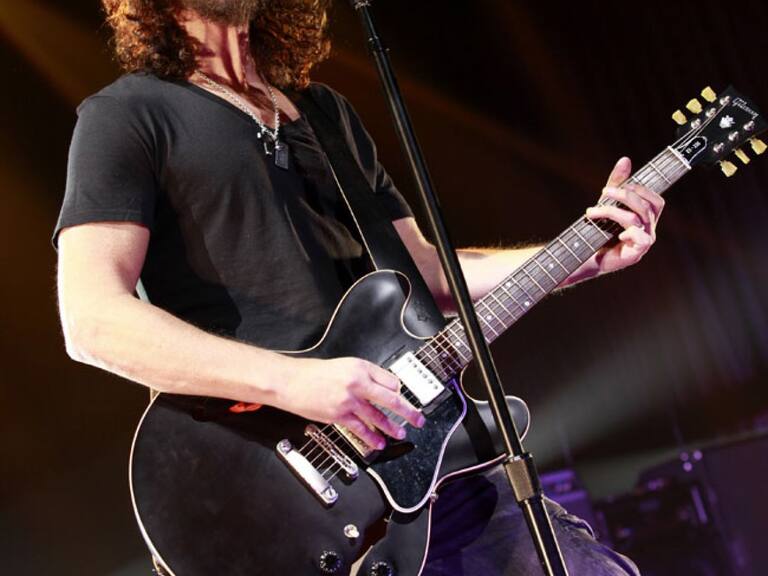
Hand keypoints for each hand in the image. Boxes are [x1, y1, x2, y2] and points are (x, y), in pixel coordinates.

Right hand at [276, 356, 424, 449]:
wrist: (291, 381)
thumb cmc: (314, 373)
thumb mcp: (344, 366)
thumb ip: (364, 376)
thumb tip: (382, 388)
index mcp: (361, 367)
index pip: (390, 380)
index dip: (398, 391)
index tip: (403, 398)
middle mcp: (358, 383)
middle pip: (391, 399)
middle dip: (408, 411)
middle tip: (418, 419)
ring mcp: (349, 401)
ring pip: (378, 417)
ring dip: (391, 427)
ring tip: (400, 433)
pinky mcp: (339, 415)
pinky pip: (361, 429)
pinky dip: (371, 437)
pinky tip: (378, 443)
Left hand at [583, 157, 664, 274]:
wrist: (585, 258)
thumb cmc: (599, 231)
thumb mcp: (608, 203)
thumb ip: (617, 183)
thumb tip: (625, 159)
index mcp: (646, 219)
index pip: (656, 201)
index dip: (642, 190)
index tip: (621, 184)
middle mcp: (648, 230)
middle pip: (646, 207)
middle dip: (624, 195)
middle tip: (603, 191)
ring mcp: (643, 242)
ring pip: (637, 219)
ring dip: (612, 211)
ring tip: (591, 211)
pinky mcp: (635, 254)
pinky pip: (641, 238)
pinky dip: (629, 233)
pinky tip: (615, 234)